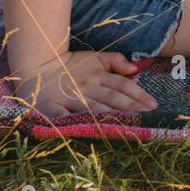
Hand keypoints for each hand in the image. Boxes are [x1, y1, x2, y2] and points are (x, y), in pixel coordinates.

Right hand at [13, 51, 158, 117]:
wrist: (35, 68)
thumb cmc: (70, 66)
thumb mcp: (95, 57)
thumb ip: (116, 60)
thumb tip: (135, 69)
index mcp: (97, 75)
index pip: (122, 85)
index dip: (139, 94)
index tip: (154, 105)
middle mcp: (85, 86)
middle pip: (112, 98)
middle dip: (131, 107)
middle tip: (149, 116)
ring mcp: (69, 98)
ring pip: (94, 108)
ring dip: (111, 117)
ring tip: (129, 126)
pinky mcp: (52, 108)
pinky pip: (66, 118)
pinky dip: (76, 124)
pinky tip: (90, 132)